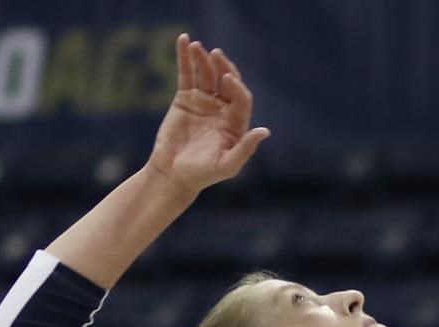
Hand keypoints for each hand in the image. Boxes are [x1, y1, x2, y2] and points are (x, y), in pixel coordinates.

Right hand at [147, 34, 270, 194]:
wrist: (173, 175)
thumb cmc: (202, 174)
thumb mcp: (227, 166)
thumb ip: (245, 149)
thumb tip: (265, 131)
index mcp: (236, 122)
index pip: (241, 97)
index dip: (236, 87)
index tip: (226, 80)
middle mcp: (223, 108)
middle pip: (227, 81)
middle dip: (223, 67)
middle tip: (216, 56)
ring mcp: (204, 101)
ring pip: (206, 74)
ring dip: (203, 59)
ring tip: (196, 46)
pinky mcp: (185, 98)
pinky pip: (187, 74)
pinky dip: (185, 57)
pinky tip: (184, 40)